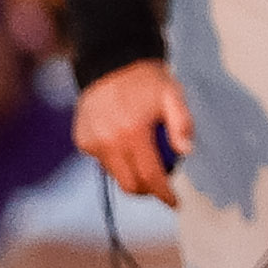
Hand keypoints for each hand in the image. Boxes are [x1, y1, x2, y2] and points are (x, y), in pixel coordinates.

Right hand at [75, 59, 193, 206]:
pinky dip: (116, 160)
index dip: (164, 194)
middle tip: (161, 183)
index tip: (174, 203)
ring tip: (144, 154)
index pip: (150, 175)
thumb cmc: (148, 83)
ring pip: (115, 175)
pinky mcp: (81, 140)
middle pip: (129, 184)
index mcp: (133, 132)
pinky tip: (125, 142)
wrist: (112, 64)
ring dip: (132, 173)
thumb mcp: (173, 96)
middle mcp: (108, 140)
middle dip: (148, 190)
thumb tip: (186, 151)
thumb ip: (183, 123)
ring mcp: (91, 141)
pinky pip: (102, 162)